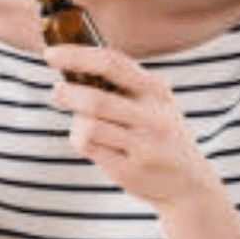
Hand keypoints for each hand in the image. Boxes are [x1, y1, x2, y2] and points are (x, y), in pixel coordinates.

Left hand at [45, 44, 217, 208]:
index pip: (112, 64)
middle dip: (68, 93)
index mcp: (158, 91)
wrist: (189, 184)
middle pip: (95, 99)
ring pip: (88, 126)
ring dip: (76, 123)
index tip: (51, 54)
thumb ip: (125, 84)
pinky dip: (80, 141)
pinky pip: (89, 149)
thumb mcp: (155, 103)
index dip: (78, 56)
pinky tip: (90, 143)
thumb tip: (73, 64)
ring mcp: (144, 147)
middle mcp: (155, 118)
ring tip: (82, 125)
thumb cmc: (159, 135)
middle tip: (57, 90)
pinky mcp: (130, 172)